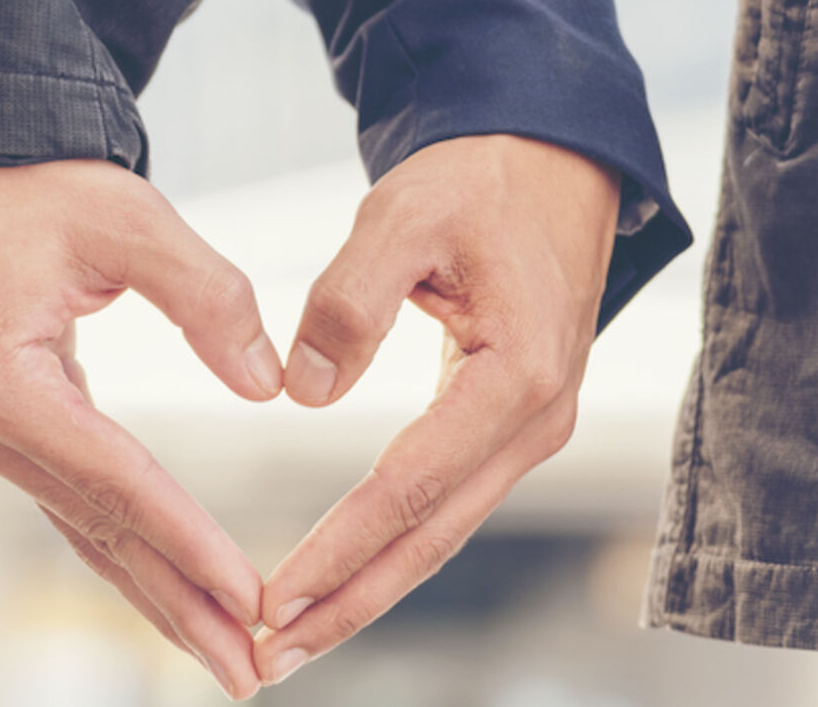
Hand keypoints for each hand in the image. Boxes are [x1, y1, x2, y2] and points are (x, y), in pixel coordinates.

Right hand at [0, 160, 284, 699]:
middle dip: (179, 603)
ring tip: (226, 654)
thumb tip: (271, 383)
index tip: (252, 597)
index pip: (114, 480)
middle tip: (252, 669)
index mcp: (0, 382)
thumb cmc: (33, 182)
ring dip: (156, 592)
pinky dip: (126, 546)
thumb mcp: (128, 218)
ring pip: (83, 528)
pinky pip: (70, 501)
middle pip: (97, 529)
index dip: (188, 541)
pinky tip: (170, 588)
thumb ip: (207, 298)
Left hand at [253, 135, 620, 684]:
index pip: (408, 487)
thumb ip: (351, 298)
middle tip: (266, 658)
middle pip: (430, 539)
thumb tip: (302, 389)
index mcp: (517, 377)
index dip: (337, 549)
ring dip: (365, 590)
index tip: (270, 599)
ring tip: (289, 642)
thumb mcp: (404, 214)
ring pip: (439, 532)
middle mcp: (535, 421)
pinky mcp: (508, 425)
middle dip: (347, 604)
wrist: (551, 160)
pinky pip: (443, 503)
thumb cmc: (477, 181)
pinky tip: (339, 579)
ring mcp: (529, 430)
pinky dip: (389, 548)